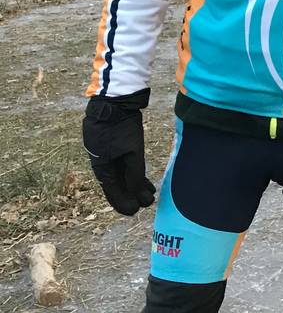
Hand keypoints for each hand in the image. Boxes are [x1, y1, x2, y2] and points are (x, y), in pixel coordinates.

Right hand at [82, 89, 154, 215]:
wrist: (115, 100)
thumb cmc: (121, 126)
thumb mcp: (131, 151)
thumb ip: (134, 173)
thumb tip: (136, 193)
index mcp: (101, 166)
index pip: (112, 190)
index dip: (122, 202)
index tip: (133, 212)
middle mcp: (102, 161)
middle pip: (117, 183)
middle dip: (131, 195)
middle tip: (146, 204)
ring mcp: (108, 152)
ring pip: (122, 174)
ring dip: (135, 184)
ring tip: (150, 194)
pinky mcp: (116, 143)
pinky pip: (124, 163)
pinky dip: (134, 172)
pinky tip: (144, 178)